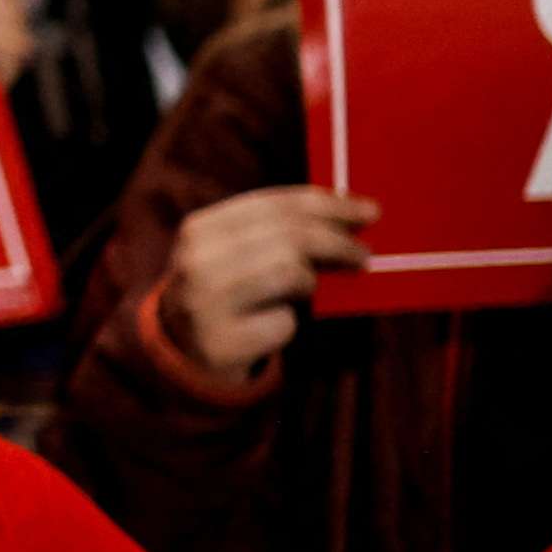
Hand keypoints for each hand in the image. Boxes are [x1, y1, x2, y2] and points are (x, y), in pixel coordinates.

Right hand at [162, 184, 374, 387]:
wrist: (182, 348)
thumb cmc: (226, 290)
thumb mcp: (235, 251)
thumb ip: (276, 231)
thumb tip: (350, 213)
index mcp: (201, 227)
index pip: (276, 203)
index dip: (329, 204)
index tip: (369, 210)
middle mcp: (198, 259)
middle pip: (289, 236)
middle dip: (338, 242)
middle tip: (363, 254)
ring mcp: (206, 301)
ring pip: (290, 272)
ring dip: (310, 281)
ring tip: (310, 288)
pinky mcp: (222, 341)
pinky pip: (282, 322)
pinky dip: (287, 323)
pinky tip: (271, 325)